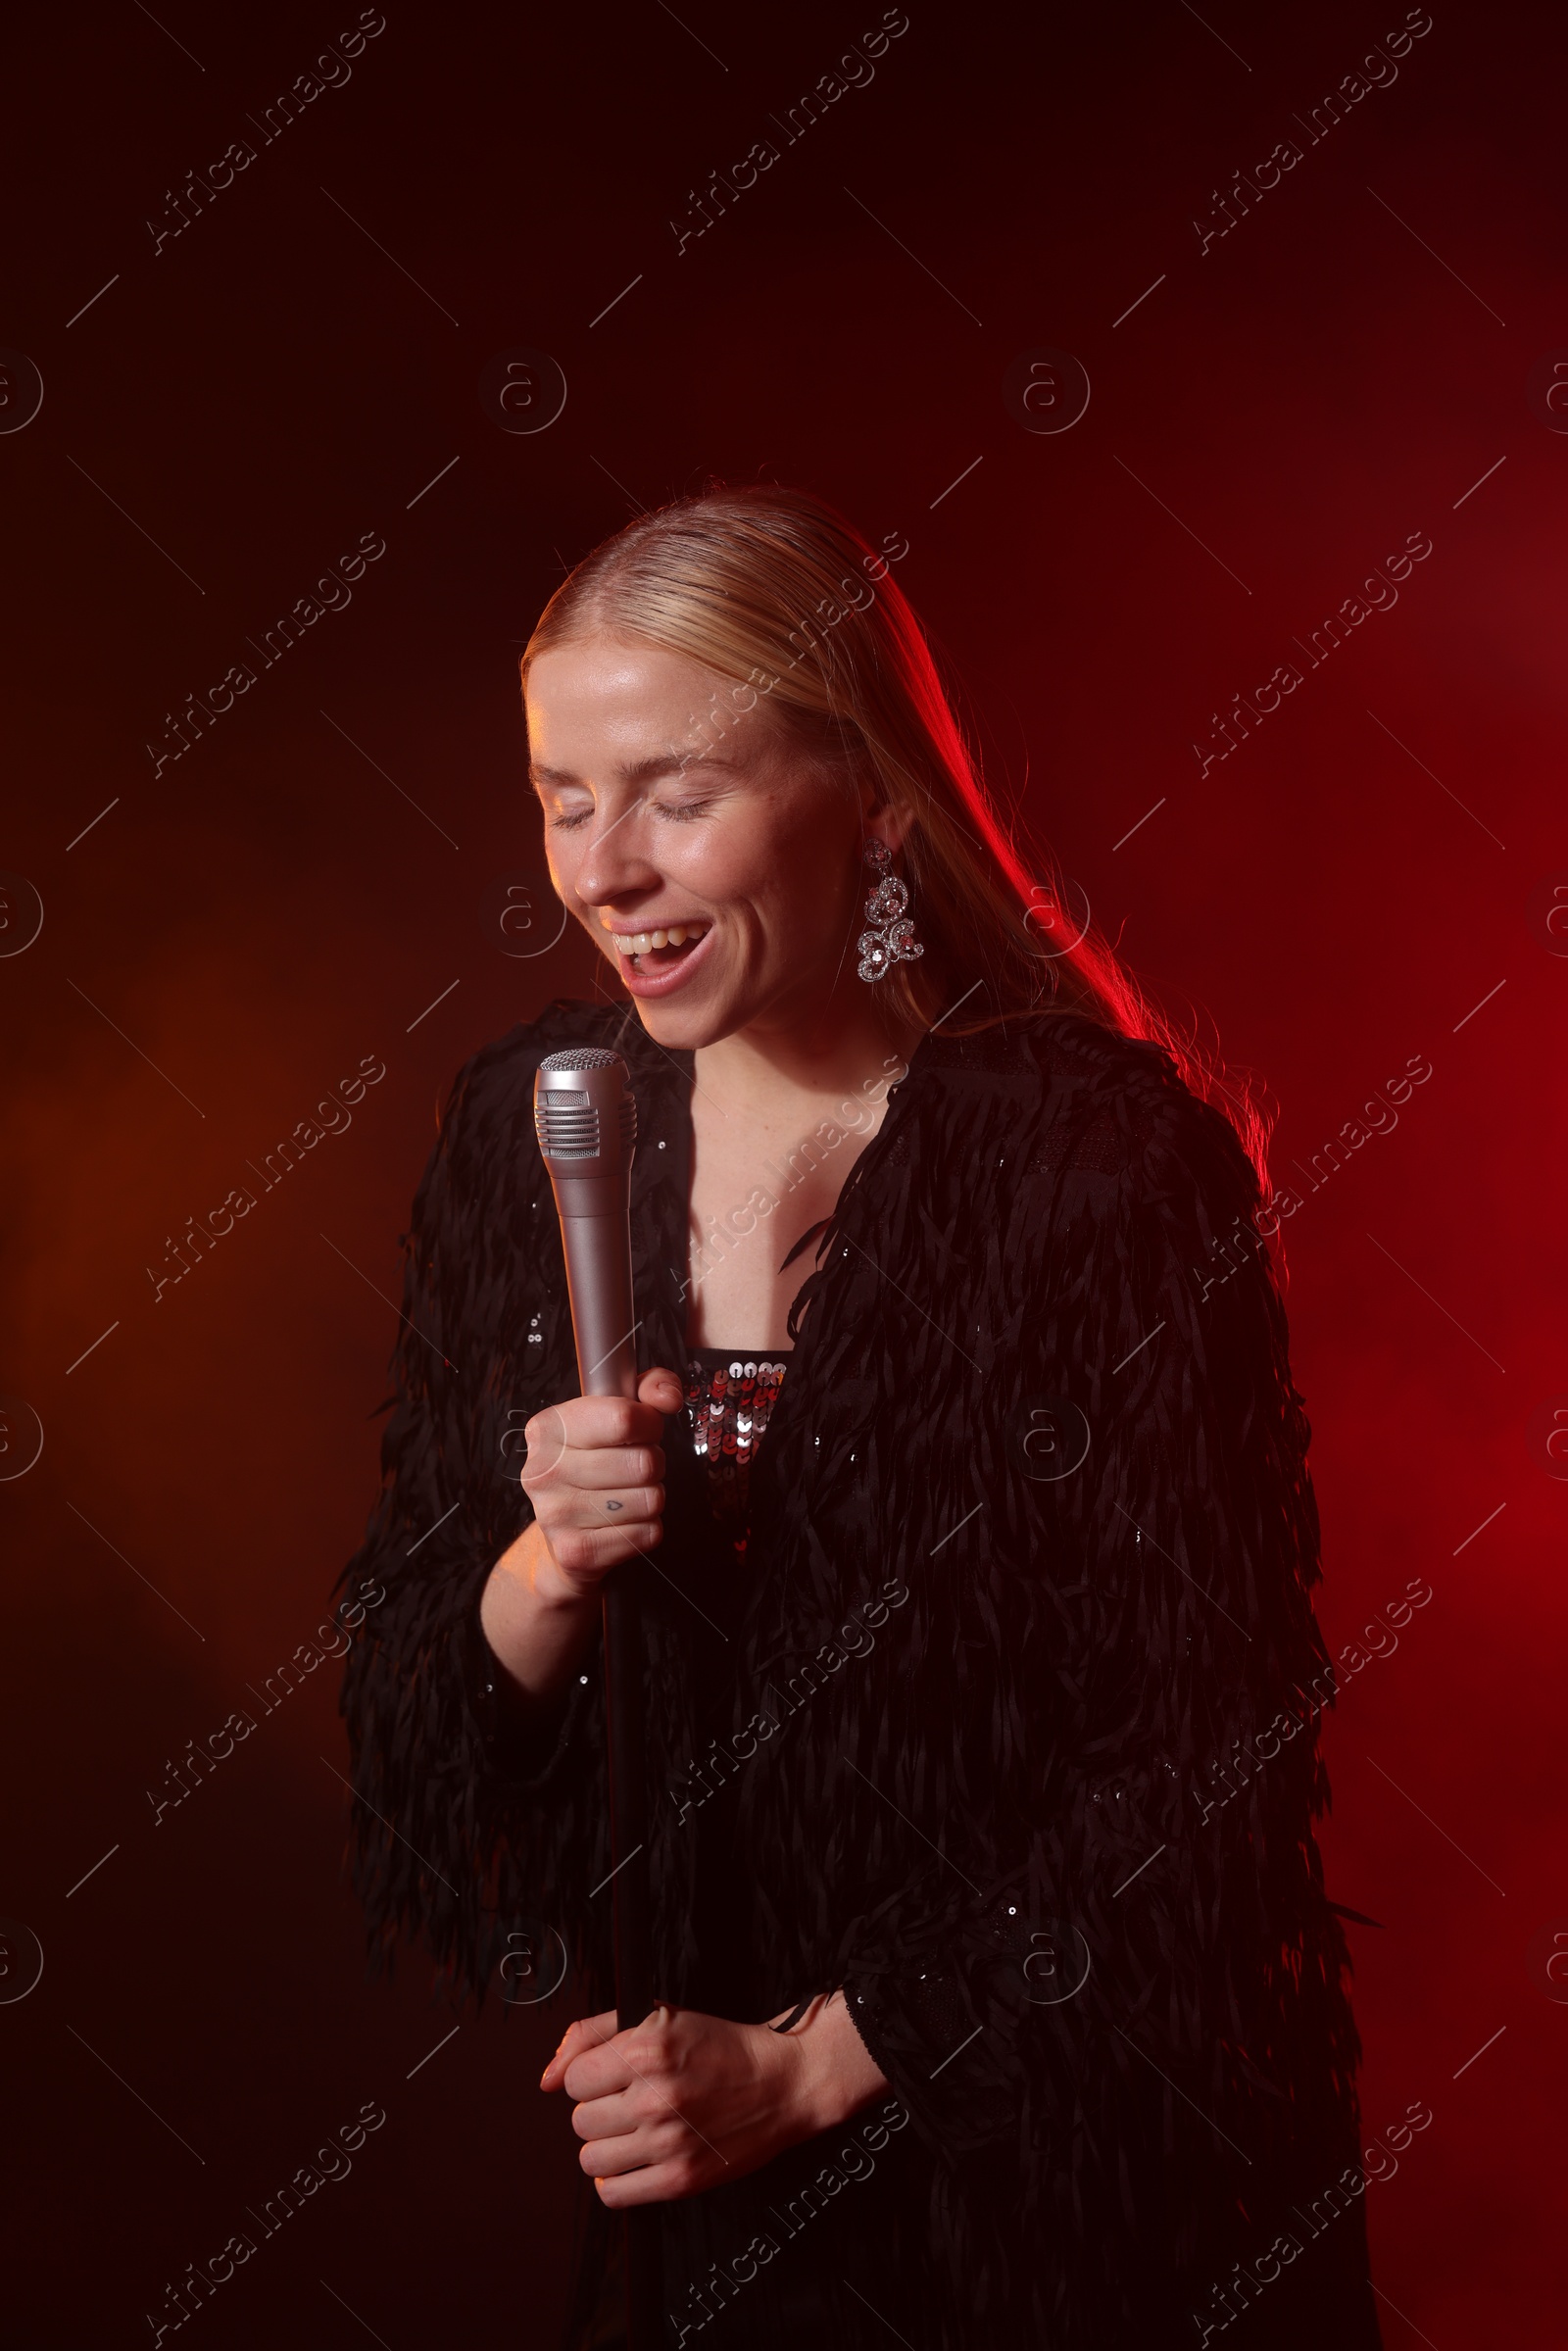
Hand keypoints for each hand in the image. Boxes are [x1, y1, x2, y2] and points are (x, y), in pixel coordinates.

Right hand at [518, 1365, 684, 1599]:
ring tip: (628, 1494)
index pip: (624, 1418)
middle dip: (653, 1463)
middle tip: (636, 1467)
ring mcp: (555, 1515)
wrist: (561, 1534)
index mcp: (547, 1427)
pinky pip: (647, 1533)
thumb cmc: (593, 1463)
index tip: (644, 1430)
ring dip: (651, 1496)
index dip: (650, 1424)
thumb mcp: (612, 1413)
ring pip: (650, 1499)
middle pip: (643, 1462)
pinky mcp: (576, 1552)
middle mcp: (543, 1471)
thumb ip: (646, 1388)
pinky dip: (647, 1527)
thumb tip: (668, 1397)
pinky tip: (624, 1522)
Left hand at [539, 1994, 888, 2206]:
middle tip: (632, 2102)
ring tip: (637, 2130)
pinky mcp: (681, 2179)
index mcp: (645, 2049)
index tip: (616, 2076)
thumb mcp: (656, 2016)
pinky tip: (639, 2158)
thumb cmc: (718, 2046)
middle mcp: (654, 2096)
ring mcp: (668, 2141)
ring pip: (590, 2159)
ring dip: (608, 2146)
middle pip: (579, 2121)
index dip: (592, 2078)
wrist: (782, 2082)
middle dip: (600, 2110)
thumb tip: (546, 2078)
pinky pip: (614, 2194)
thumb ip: (591, 2034)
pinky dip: (618, 2180)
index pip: (573, 2081)